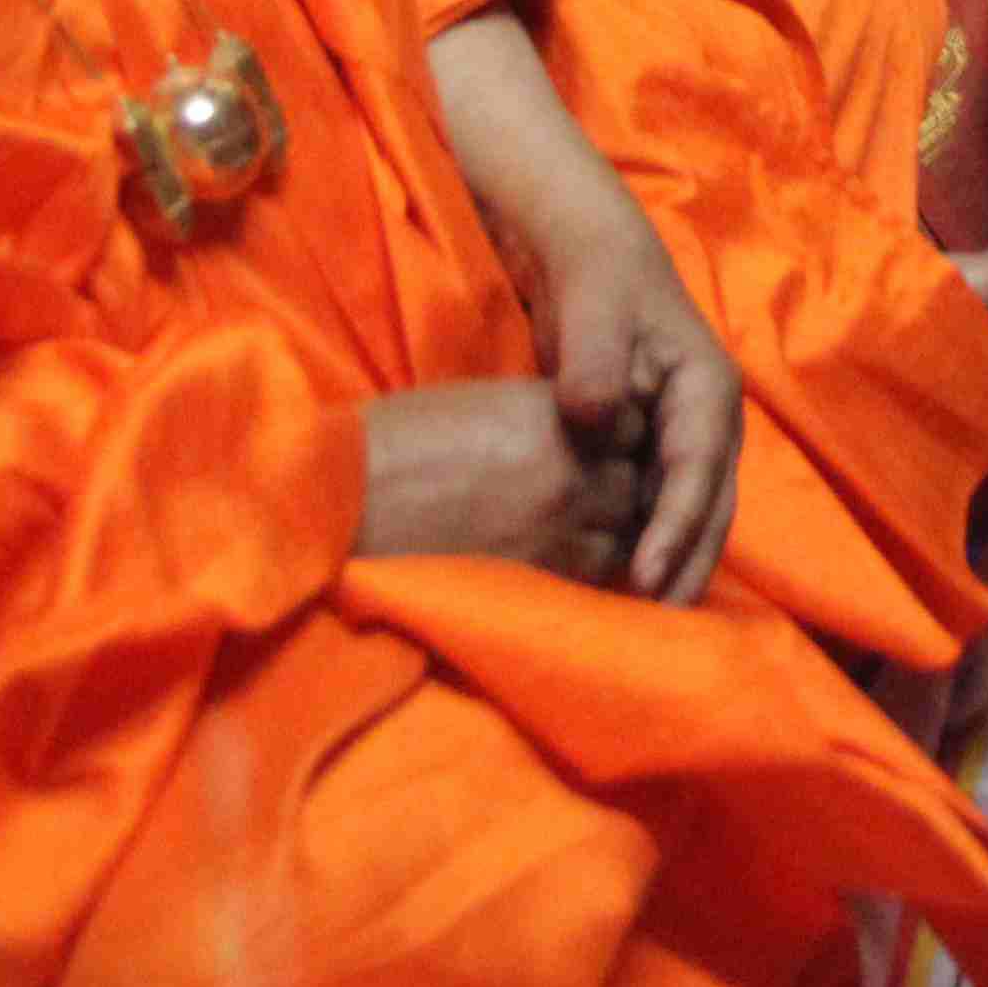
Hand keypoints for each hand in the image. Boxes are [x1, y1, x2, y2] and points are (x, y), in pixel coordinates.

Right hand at [355, 379, 642, 580]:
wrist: (348, 503)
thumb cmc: (394, 445)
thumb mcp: (478, 407)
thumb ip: (536, 420)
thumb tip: (562, 438)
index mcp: (555, 412)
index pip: (633, 423)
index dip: (623, 440)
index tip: (605, 452)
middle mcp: (573, 467)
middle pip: (639, 480)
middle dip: (628, 490)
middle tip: (601, 502)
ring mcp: (564, 527)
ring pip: (629, 536)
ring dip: (616, 538)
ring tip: (586, 540)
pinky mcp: (543, 577)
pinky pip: (596, 579)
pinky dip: (592, 576)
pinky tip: (566, 569)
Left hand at [539, 226, 745, 604]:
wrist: (589, 256)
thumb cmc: (596, 278)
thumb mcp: (594, 307)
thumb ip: (594, 363)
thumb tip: (595, 419)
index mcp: (708, 388)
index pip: (698, 471)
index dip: (675, 527)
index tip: (646, 577)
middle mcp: (712, 421)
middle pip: (710, 506)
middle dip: (687, 565)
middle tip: (654, 624)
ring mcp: (689, 437)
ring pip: (694, 513)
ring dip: (675, 564)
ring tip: (643, 620)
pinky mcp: (660, 449)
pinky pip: (664, 506)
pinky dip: (652, 544)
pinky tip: (620, 584)